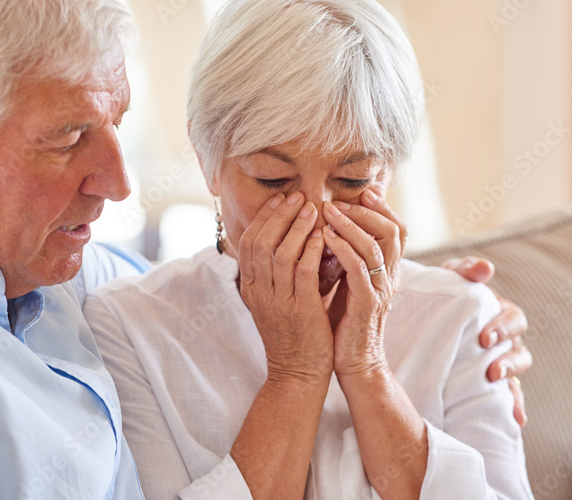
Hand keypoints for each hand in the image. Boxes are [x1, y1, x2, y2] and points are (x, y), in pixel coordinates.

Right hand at [237, 192, 333, 385]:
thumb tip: (291, 236)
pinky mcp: (301, 310)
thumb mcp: (275, 300)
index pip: (248, 242)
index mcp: (250, 288)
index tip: (280, 199)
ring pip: (280, 253)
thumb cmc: (293, 334)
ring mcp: (278, 302)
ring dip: (297, 227)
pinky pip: (304, 272)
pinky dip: (312, 250)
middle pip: (260, 242)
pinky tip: (323, 236)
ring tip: (312, 209)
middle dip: (279, 215)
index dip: (264, 218)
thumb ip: (278, 271)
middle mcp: (259, 292)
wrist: (298, 374)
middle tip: (296, 196)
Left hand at [321, 189, 405, 379]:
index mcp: (387, 270)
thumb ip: (348, 258)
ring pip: (374, 246)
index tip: (362, 193)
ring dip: (350, 224)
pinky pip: (359, 269)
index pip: (396, 229)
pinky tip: (325, 236)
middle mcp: (390, 276)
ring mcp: (381, 289)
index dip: (382, 208)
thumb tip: (332, 227)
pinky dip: (342, 248)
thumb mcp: (349, 283)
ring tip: (326, 210)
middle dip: (365, 211)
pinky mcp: (367, 304)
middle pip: (391, 231)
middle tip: (337, 200)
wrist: (353, 363)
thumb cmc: (345, 321)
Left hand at [441, 256, 531, 426]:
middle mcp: (502, 338)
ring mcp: (496, 360)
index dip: (504, 328)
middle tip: (491, 369)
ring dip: (510, 381)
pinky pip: (507, 396)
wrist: (416, 317)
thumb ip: (464, 269)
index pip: (513, 318)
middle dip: (508, 359)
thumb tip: (486, 269)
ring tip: (493, 385)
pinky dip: (515, 407)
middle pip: (519, 348)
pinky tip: (517, 419)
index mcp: (497, 313)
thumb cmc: (438, 294)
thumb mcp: (448, 277)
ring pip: (516, 373)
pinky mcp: (486, 382)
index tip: (485, 339)